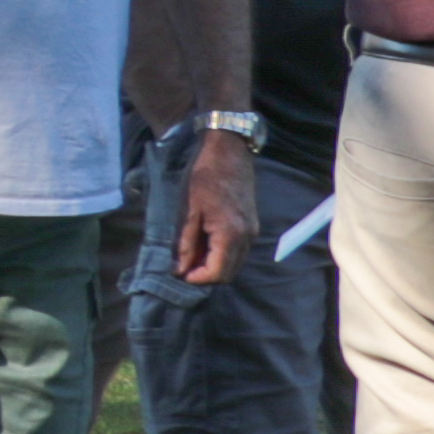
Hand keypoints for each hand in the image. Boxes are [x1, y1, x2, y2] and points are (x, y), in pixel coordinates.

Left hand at [173, 123, 260, 288]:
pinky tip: (205, 243)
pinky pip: (239, 251)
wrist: (229, 154)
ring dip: (214, 265)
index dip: (198, 279)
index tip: (180, 274)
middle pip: (229, 273)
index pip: (218, 273)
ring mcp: (252, 232)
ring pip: (235, 263)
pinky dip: (222, 254)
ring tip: (192, 254)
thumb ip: (185, 244)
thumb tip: (180, 271)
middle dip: (206, 275)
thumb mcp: (189, 212)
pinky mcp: (252, 226)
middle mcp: (247, 237)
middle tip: (184, 266)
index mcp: (230, 234)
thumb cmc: (204, 179)